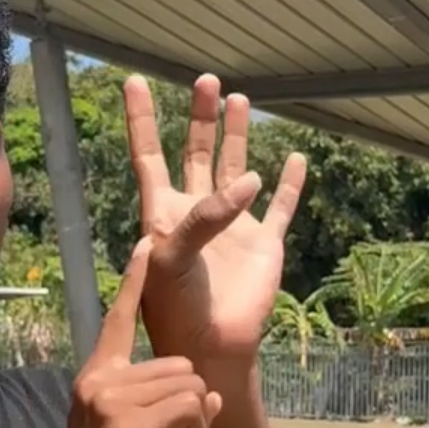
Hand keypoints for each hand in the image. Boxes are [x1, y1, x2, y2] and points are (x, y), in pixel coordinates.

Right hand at [48, 241, 224, 427]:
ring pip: (191, 388)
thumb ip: (163, 407)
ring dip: (192, 427)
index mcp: (96, 376)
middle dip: (187, 408)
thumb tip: (209, 395)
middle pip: (182, 365)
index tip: (147, 243)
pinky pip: (191, 411)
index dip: (135, 282)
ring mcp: (112, 401)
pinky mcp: (130, 426)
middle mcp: (100, 380)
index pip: (120, 319)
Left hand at [124, 74, 306, 363]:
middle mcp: (198, 213)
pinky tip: (295, 159)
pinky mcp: (263, 244)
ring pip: (235, 168)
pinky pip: (280, 206)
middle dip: (200, 117)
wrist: (210, 347)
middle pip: (196, 152)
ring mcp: (232, 226)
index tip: (132, 82)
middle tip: (206, 80)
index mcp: (164, 212)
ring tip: (238, 100)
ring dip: (236, 136)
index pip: (149, 155)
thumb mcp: (174, 257)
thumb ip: (204, 217)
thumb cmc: (177, 307)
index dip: (142, 120)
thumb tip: (247, 178)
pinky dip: (289, 183)